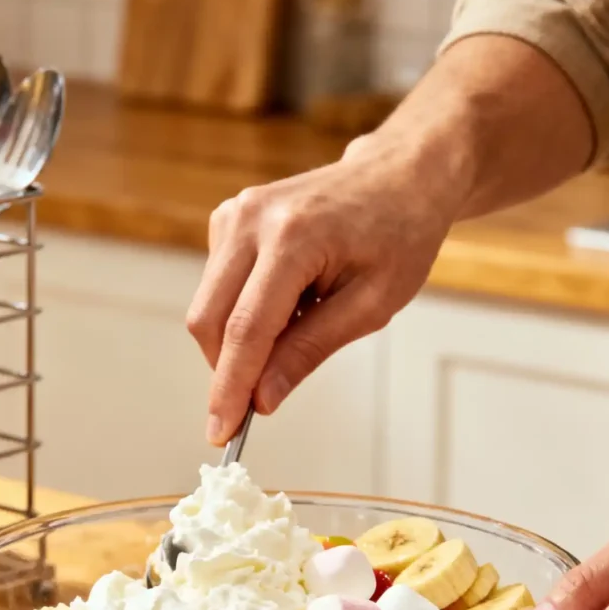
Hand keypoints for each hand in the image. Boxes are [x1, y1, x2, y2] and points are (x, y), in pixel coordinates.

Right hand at [186, 136, 462, 444]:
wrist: (400, 177)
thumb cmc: (399, 235)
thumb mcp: (371, 305)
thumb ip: (309, 350)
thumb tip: (262, 398)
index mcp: (293, 237)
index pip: (246, 330)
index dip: (229, 388)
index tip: (220, 432)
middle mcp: (251, 219)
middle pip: (209, 320)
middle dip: (227, 371)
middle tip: (261, 400)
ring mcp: (234, 214)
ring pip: (208, 307)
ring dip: (241, 340)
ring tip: (303, 322)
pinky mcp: (227, 220)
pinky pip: (218, 288)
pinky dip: (243, 314)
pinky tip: (289, 302)